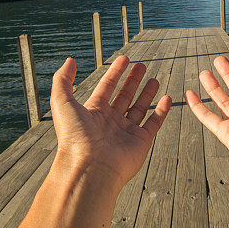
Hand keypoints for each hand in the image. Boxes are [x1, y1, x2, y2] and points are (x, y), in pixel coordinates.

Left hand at [50, 55, 171, 191]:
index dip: (115, 72)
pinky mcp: (140, 142)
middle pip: (124, 96)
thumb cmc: (74, 138)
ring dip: (147, 93)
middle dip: (132, 81)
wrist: (89, 168)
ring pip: (139, 108)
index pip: (107, 87)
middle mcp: (110, 122)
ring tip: (154, 79)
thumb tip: (69, 61)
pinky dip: (161, 111)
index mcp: (93, 112)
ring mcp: (126, 132)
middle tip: (141, 66)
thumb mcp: (62, 102)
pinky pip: (153, 123)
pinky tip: (166, 98)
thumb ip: (63, 80)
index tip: (125, 59)